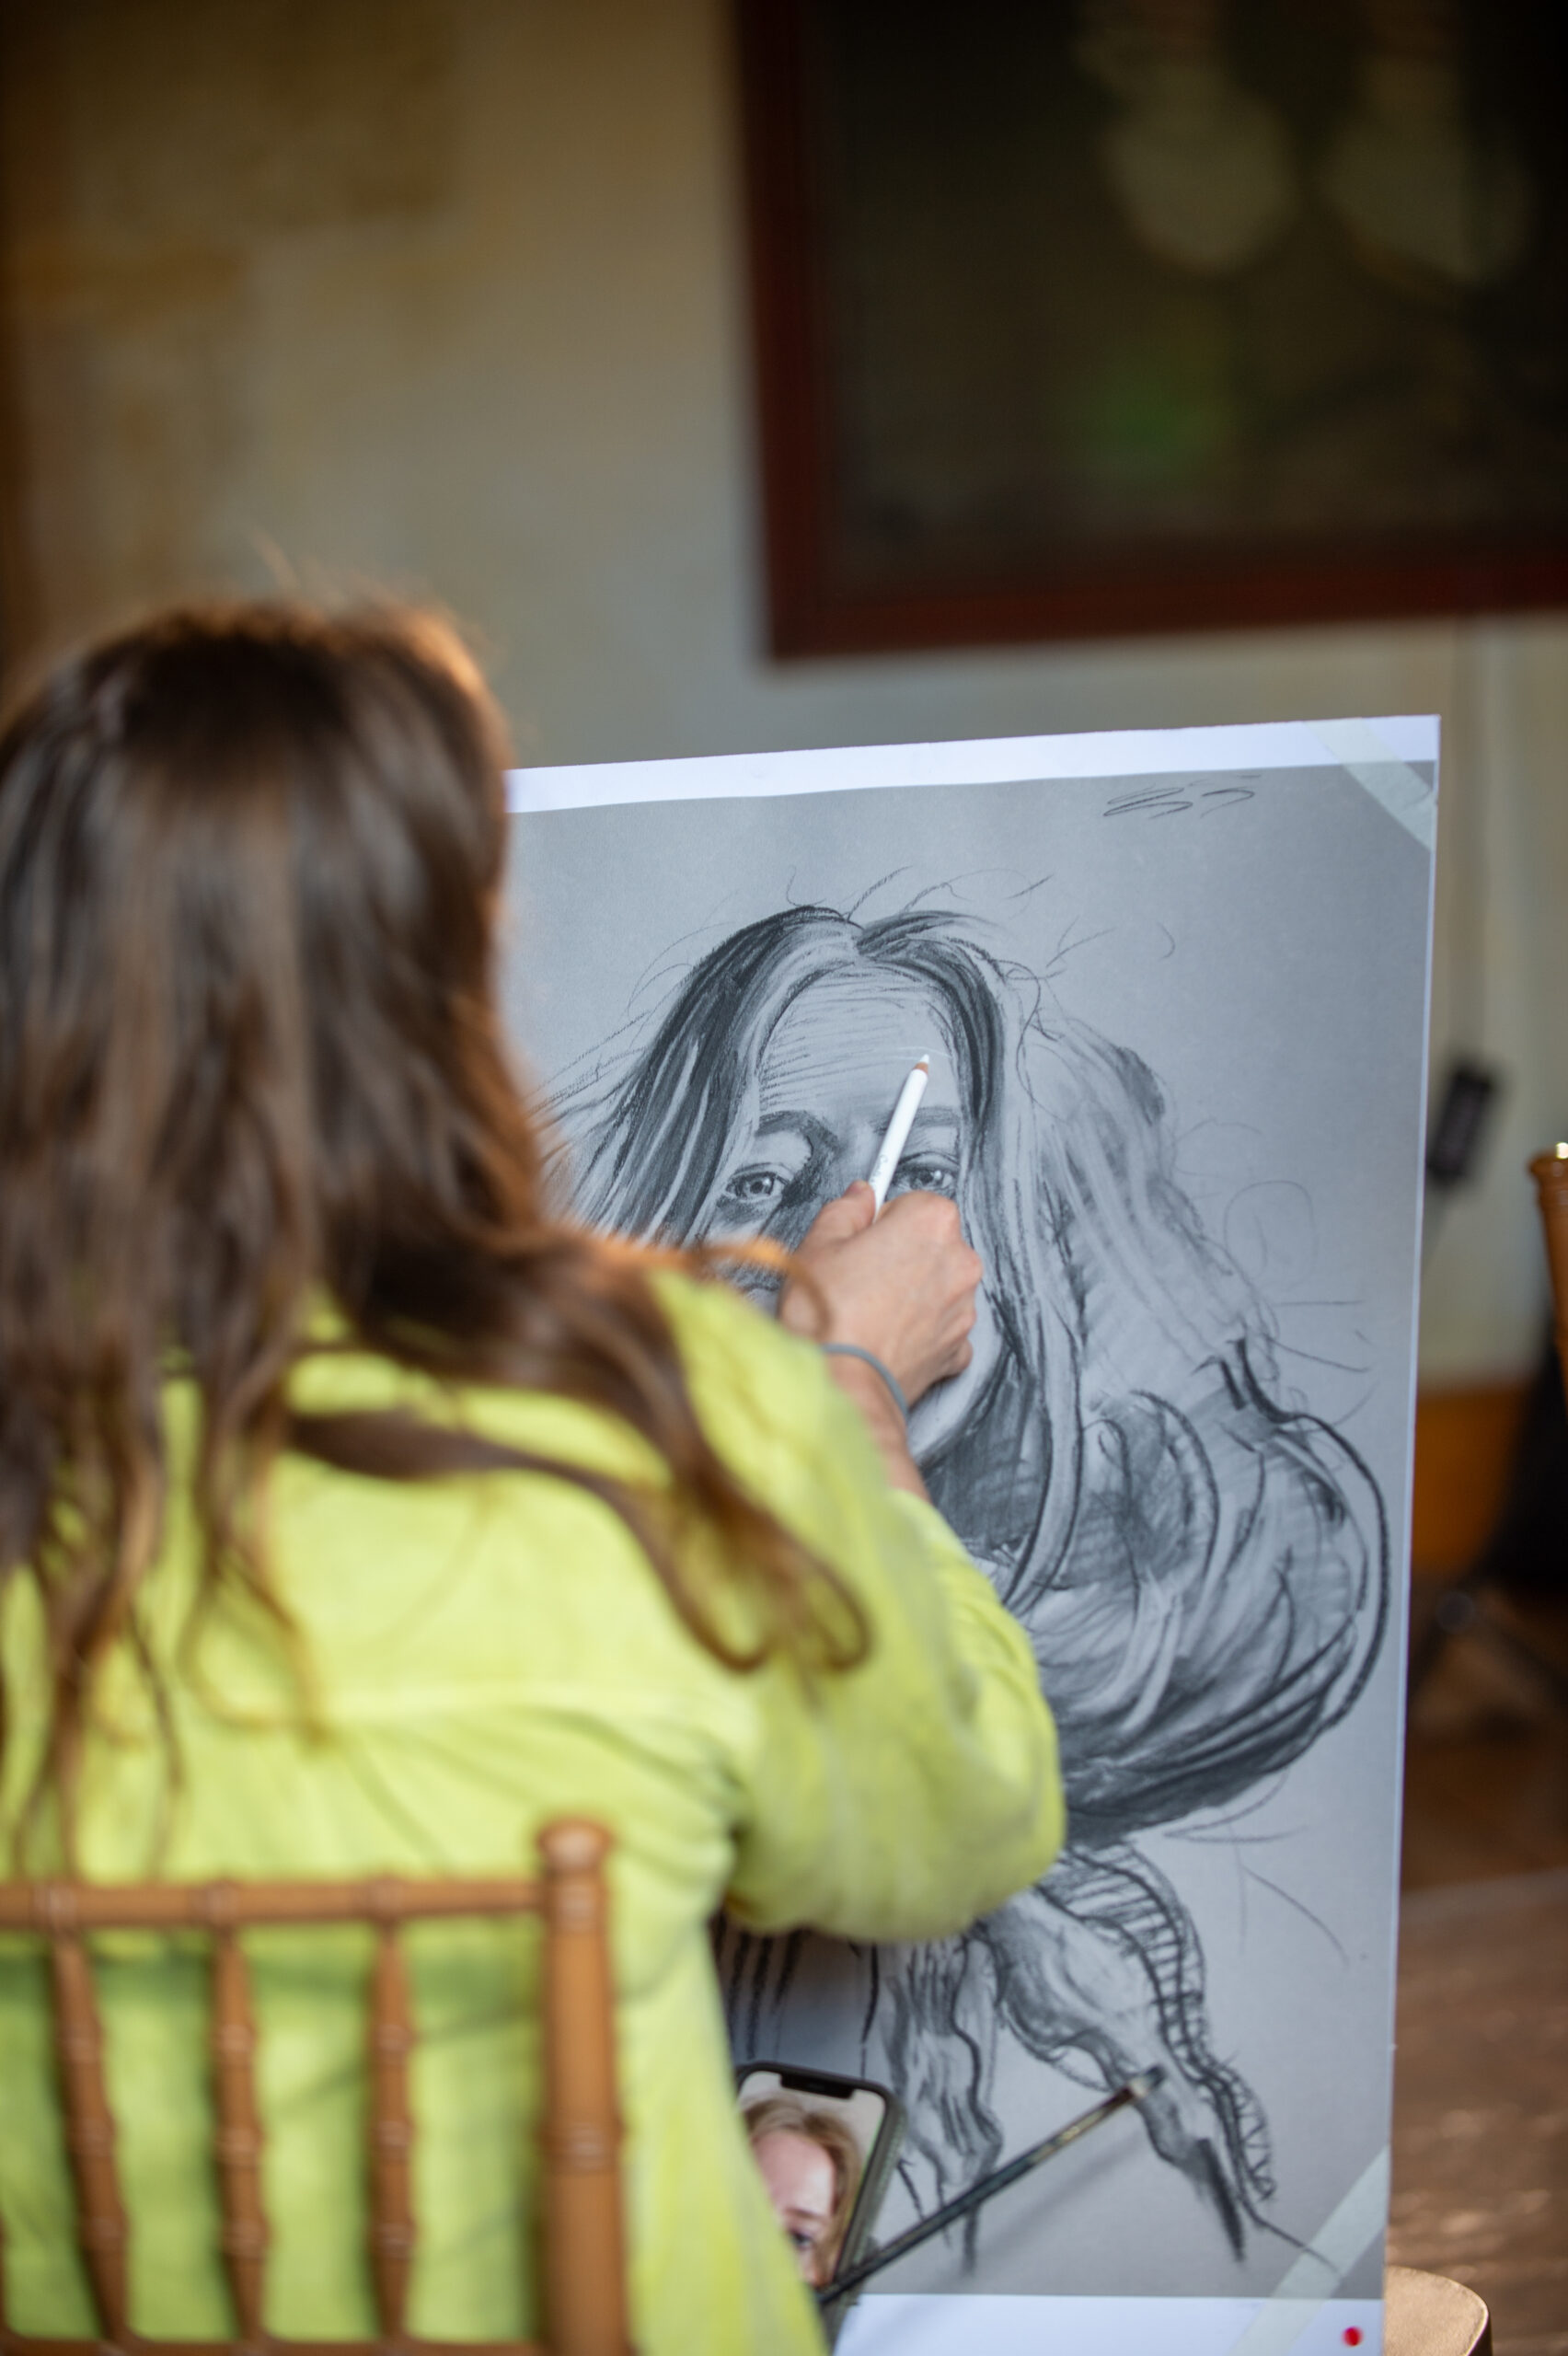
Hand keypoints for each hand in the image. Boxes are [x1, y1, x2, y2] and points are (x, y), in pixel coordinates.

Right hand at [780, 1183, 983, 1408]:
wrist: (841, 1386)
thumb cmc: (829, 1317)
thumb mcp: (819, 1244)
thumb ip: (846, 1210)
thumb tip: (858, 1198)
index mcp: (931, 1223)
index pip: (914, 1201)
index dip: (881, 1220)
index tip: (862, 1238)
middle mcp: (959, 1261)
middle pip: (932, 1243)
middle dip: (901, 1254)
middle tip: (859, 1275)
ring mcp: (963, 1308)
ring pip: (938, 1285)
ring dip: (913, 1291)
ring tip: (868, 1309)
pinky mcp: (958, 1348)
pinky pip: (941, 1327)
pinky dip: (920, 1331)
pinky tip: (887, 1336)